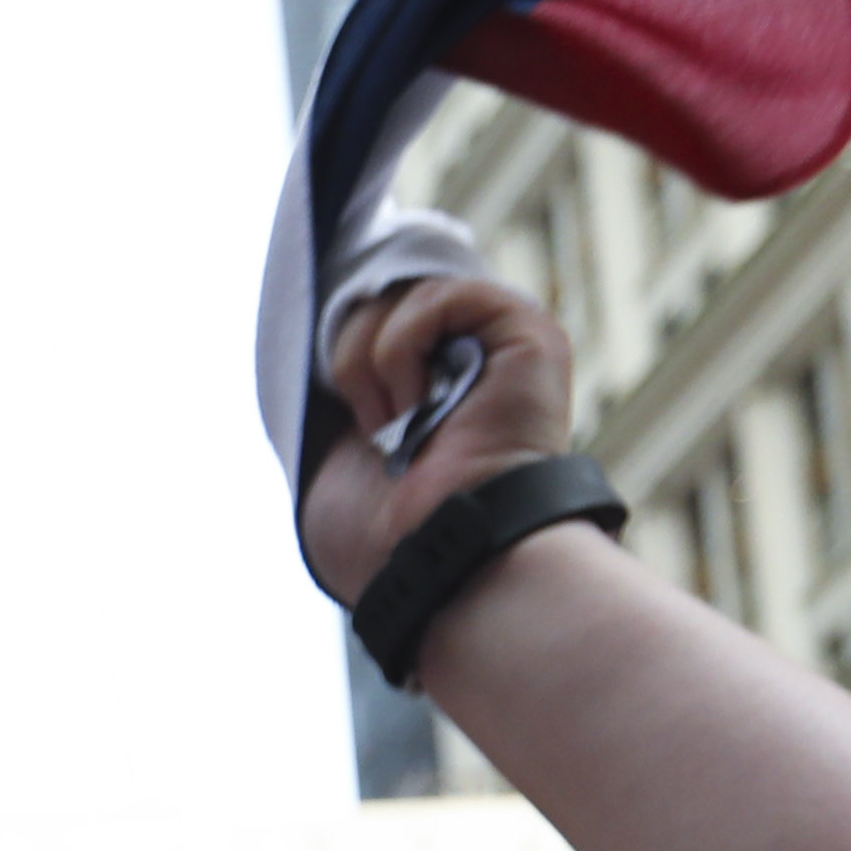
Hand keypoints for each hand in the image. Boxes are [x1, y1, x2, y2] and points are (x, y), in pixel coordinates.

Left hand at [296, 266, 583, 608]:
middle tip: (375, 433)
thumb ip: (336, 395)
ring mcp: (500, 345)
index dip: (344, 352)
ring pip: (402, 295)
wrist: (432, 554)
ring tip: (399, 428)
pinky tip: (419, 405)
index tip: (344, 414)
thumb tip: (323, 341)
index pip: (373, 322)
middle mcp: (470, 361)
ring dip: (372, 366)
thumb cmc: (381, 535)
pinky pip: (440, 295)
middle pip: (380, 302)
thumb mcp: (327, 457)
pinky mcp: (526, 332)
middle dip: (352, 364)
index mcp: (430, 390)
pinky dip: (403, 346)